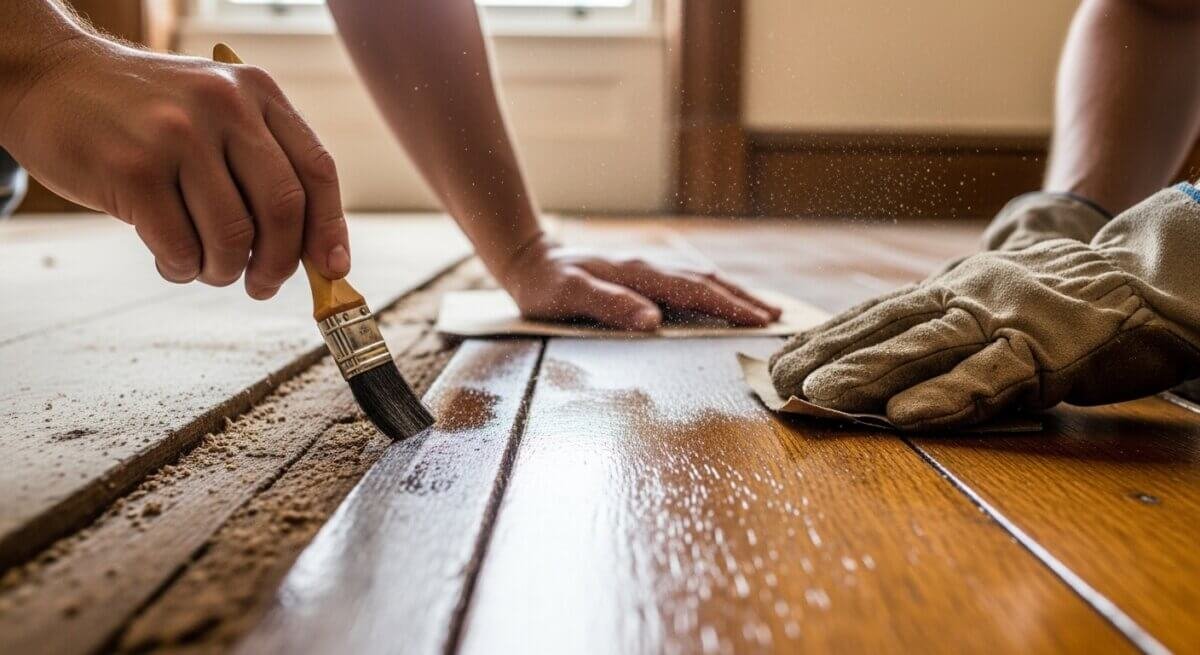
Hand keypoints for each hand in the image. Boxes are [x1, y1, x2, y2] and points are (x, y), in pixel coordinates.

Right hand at [1, 34, 349, 298]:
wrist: (51, 79)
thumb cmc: (145, 114)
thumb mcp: (215, 112)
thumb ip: (261, 165)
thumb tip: (314, 252)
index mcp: (256, 93)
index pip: (316, 170)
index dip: (329, 228)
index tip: (331, 268)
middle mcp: (224, 106)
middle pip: (284, 209)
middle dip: (280, 263)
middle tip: (262, 285)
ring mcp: (177, 135)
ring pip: (234, 236)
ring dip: (224, 270)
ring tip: (206, 266)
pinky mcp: (132, 170)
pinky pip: (181, 247)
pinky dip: (183, 268)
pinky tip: (171, 258)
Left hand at [499, 234, 781, 330]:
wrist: (529, 258)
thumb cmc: (545, 285)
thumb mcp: (569, 297)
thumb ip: (610, 306)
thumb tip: (653, 322)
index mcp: (638, 274)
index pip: (693, 292)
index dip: (728, 307)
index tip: (758, 321)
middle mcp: (649, 266)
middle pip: (707, 281)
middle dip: (744, 299)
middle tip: (778, 318)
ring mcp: (648, 267)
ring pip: (701, 278)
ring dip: (733, 292)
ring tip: (763, 307)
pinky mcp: (643, 273)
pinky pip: (687, 280)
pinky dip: (713, 288)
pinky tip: (722, 295)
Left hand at [770, 185, 1199, 430]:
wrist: (1149, 277)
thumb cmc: (1068, 293)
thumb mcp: (994, 295)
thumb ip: (947, 316)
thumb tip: (895, 348)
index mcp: (952, 288)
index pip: (874, 314)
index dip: (824, 337)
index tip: (779, 359)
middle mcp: (967, 298)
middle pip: (883, 328)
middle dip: (825, 355)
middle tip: (774, 382)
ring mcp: (1003, 323)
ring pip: (922, 347)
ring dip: (865, 372)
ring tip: (815, 394)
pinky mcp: (1044, 353)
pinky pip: (986, 377)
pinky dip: (942, 395)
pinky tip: (901, 413)